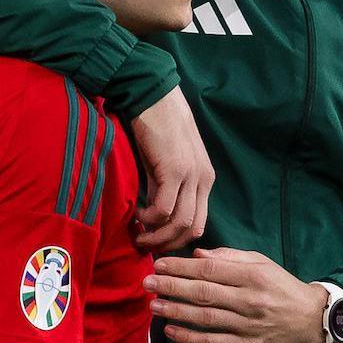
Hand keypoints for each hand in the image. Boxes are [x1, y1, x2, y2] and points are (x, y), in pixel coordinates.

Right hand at [130, 87, 213, 251]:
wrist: (153, 96)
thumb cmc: (156, 125)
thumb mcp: (166, 161)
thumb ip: (165, 187)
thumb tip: (154, 214)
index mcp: (204, 179)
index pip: (199, 223)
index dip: (176, 239)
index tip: (155, 242)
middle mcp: (203, 180)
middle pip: (193, 229)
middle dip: (167, 244)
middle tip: (145, 246)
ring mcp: (191, 175)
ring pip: (179, 223)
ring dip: (157, 236)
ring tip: (138, 235)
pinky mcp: (174, 170)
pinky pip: (163, 209)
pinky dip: (149, 219)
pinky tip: (137, 215)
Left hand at [145, 248, 327, 342]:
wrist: (311, 319)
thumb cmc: (280, 286)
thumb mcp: (261, 263)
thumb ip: (230, 257)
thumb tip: (197, 255)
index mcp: (252, 275)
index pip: (209, 270)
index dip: (181, 267)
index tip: (159, 264)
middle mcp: (249, 300)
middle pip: (203, 293)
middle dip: (171, 287)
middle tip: (147, 283)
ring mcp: (247, 325)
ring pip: (205, 318)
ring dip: (175, 311)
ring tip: (153, 305)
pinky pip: (213, 342)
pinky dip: (190, 338)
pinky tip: (170, 331)